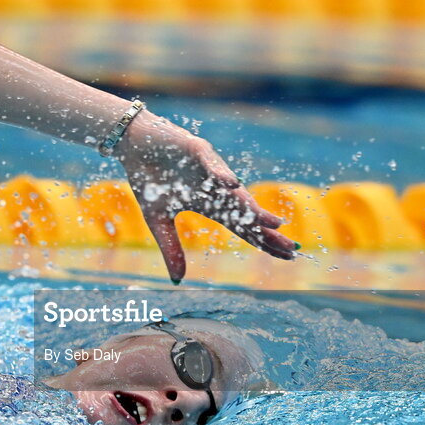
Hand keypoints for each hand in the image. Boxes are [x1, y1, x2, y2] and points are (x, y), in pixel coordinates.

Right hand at [114, 113, 296, 282]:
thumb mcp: (157, 220)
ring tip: (272, 223)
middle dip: (267, 230)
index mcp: (210, 204)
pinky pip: (212, 164)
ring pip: (235, 191)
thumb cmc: (148, 178)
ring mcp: (209, 168)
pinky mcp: (197, 150)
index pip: (242, 226)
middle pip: (246, 213)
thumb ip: (171, 248)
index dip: (263, 241)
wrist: (132, 143)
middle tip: (292, 248)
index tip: (286, 256)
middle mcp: (217, 187)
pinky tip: (232, 185)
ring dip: (252, 207)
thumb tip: (178, 281)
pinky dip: (221, 174)